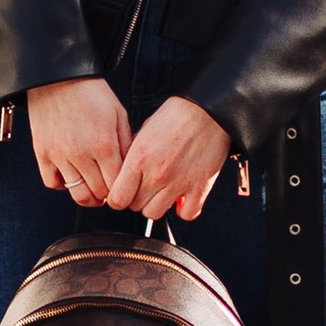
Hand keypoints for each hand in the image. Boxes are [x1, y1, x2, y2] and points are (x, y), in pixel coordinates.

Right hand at [28, 77, 131, 207]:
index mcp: (104, 144)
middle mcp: (82, 154)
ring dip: (88, 196)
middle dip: (107, 195)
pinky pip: (53, 183)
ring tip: (93, 190)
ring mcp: (60, 156)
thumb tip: (129, 168)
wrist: (58, 76)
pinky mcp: (43, 153)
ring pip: (77, 194)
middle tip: (110, 191)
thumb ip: (126, 143)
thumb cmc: (90, 92)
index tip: (124, 188)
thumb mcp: (118, 113)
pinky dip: (63, 185)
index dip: (123, 189)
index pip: (117, 184)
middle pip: (98, 193)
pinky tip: (71, 176)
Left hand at [106, 96, 231, 222]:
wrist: (207, 110)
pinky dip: (184, 209)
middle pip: (135, 207)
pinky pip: (186, 215)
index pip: (118, 198)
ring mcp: (179, 183)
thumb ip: (133, 155)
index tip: (123, 194)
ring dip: (157, 204)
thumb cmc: (177, 115)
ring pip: (155, 213)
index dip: (118, 198)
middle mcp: (157, 174)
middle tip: (145, 187)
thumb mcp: (145, 131)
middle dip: (137, 198)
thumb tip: (124, 173)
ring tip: (163, 191)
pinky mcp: (199, 187)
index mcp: (140, 158)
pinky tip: (182, 197)